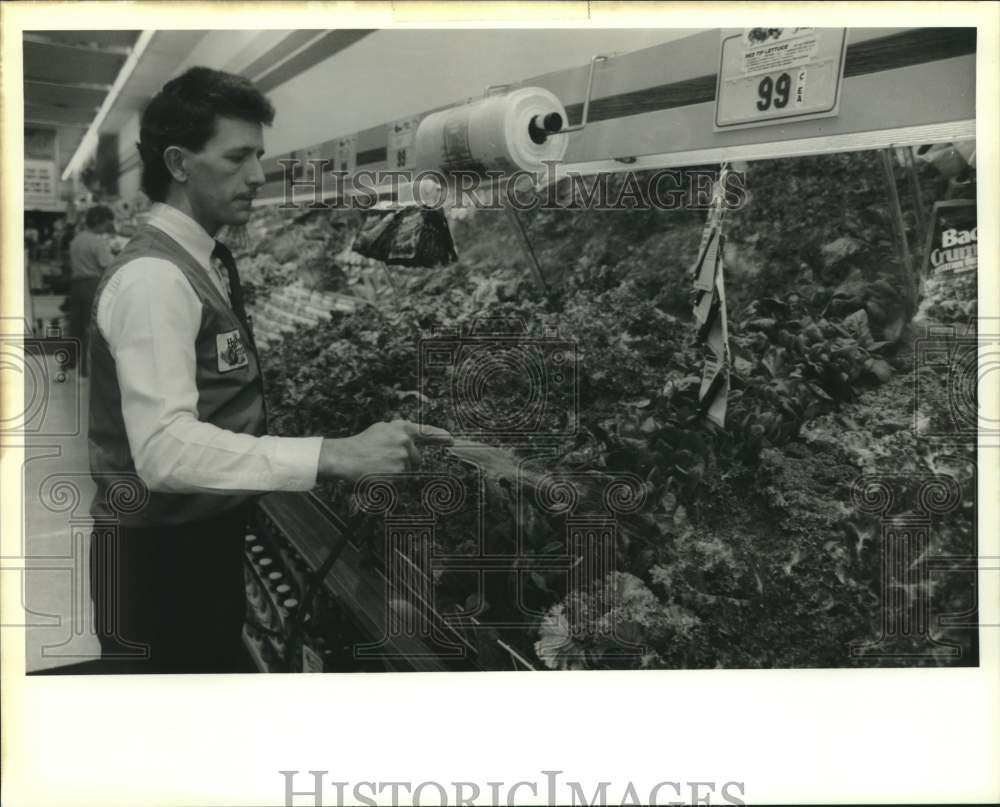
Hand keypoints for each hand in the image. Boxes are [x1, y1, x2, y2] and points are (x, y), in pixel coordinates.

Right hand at [318, 420, 452, 482]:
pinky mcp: (398, 474)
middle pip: (416, 458)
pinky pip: (400, 481)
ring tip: (379, 466)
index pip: (426, 432)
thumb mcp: (381, 429)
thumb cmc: (362, 444)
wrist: (346, 457)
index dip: (439, 436)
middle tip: (386, 460)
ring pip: (407, 471)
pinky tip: (379, 474)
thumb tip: (411, 436)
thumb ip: (399, 431)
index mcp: (401, 429)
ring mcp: (402, 459)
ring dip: (397, 471)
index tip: (450, 439)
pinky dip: (392, 480)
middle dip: (406, 462)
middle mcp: (405, 442)